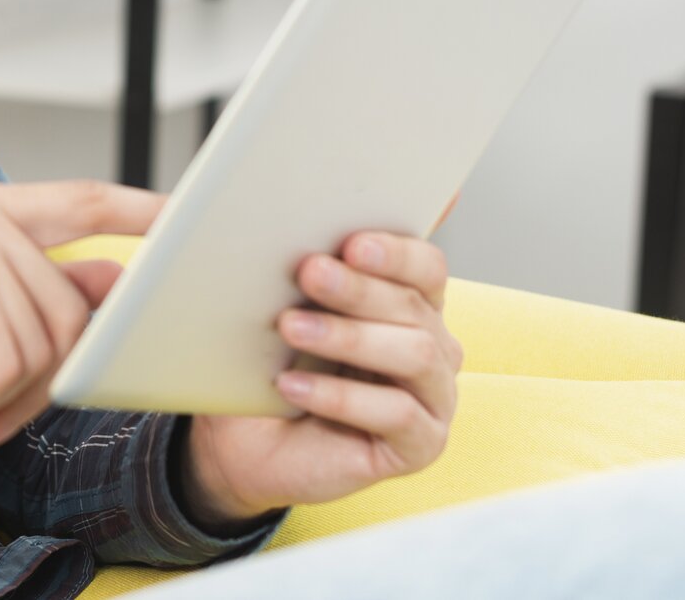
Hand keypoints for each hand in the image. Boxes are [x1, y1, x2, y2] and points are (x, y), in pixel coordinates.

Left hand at [180, 232, 463, 525]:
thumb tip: (309, 239)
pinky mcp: (421, 444)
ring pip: (414, 354)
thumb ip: (312, 276)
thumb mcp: (291, 312)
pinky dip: (340, 396)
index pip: (425, 267)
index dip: (395, 253)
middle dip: (358, 288)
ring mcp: (434, 399)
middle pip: (414, 308)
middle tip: (309, 272)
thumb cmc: (278, 365)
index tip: (351, 244)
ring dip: (348, 336)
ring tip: (291, 328)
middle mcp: (435, 348)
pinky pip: (396, 414)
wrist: (249, 438)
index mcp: (413, 305)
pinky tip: (292, 386)